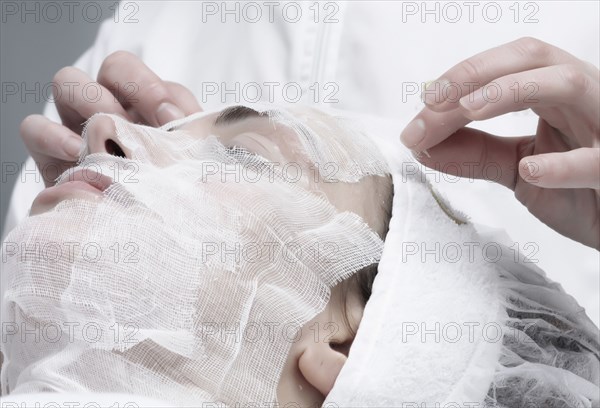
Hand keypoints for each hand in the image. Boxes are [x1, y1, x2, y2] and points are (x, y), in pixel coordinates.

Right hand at [20, 51, 201, 186]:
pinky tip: (79, 155)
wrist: (143, 235)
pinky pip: (34, 128)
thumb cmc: (166, 192)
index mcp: (145, 104)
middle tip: (142, 124)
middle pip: (111, 68)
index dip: (152, 87)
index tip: (171, 119)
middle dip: (130, 88)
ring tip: (112, 137)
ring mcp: (79, 124)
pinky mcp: (51, 155)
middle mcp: (112, 106)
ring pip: (68, 83)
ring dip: (93, 103)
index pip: (147, 73)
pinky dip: (54, 136)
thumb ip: (187, 136)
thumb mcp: (184, 162)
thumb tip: (181, 122)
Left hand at [400, 37, 598, 249]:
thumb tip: (422, 146)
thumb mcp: (517, 168)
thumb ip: (476, 154)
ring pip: (569, 84)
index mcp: (558, 94)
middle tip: (431, 102)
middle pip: (532, 60)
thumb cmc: (578, 193)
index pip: (507, 68)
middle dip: (476, 75)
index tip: (423, 104)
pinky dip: (562, 164)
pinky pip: (596, 161)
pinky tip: (529, 170)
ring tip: (466, 111)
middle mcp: (586, 98)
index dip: (462, 78)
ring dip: (510, 92)